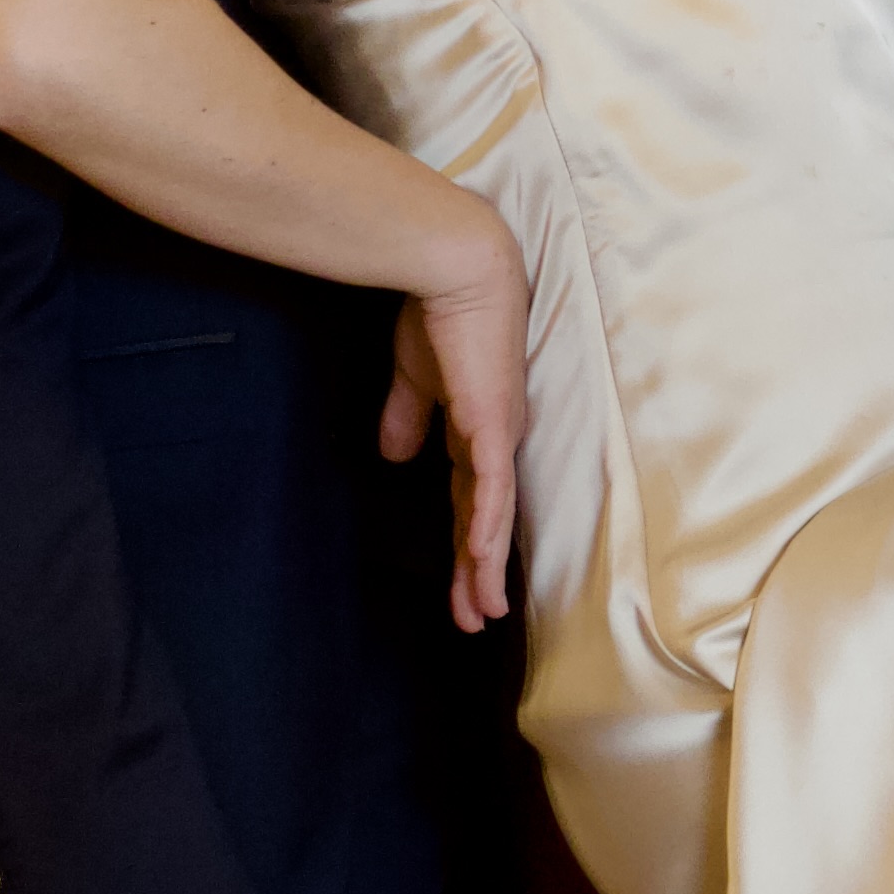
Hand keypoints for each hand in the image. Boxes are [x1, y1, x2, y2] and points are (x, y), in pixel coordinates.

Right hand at [376, 222, 527, 630]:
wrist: (458, 271)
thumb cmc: (440, 317)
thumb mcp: (416, 379)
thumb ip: (408, 418)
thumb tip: (393, 456)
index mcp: (479, 434)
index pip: (472, 505)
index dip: (468, 550)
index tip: (462, 589)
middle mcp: (498, 442)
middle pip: (488, 524)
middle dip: (479, 576)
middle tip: (472, 622)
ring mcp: (500, 435)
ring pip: (494, 517)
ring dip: (486, 567)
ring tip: (480, 612)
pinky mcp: (492, 422)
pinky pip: (490, 484)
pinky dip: (487, 524)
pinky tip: (482, 559)